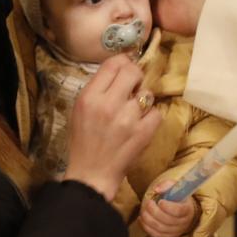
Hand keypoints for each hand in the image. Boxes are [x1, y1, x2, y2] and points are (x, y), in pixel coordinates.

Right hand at [62, 55, 161, 202]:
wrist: (91, 173)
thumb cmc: (83, 141)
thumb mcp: (80, 110)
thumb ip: (98, 89)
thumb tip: (119, 69)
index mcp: (90, 97)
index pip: (113, 64)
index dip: (122, 62)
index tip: (124, 69)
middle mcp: (109, 104)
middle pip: (133, 71)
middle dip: (135, 77)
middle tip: (132, 87)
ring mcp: (128, 119)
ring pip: (147, 93)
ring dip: (142, 100)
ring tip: (133, 112)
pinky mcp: (144, 133)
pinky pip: (157, 112)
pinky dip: (151, 117)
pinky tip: (141, 124)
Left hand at [139, 188, 197, 236]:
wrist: (180, 208)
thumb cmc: (176, 196)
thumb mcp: (175, 187)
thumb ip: (167, 185)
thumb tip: (157, 190)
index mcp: (187, 209)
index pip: (178, 211)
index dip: (168, 207)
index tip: (160, 201)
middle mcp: (184, 222)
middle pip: (167, 221)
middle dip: (154, 211)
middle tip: (148, 203)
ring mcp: (176, 231)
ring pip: (160, 229)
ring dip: (148, 219)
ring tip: (143, 210)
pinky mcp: (168, 236)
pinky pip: (156, 235)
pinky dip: (146, 227)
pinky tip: (141, 219)